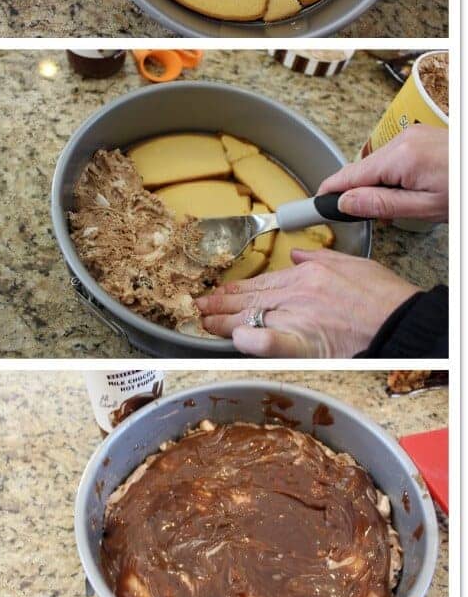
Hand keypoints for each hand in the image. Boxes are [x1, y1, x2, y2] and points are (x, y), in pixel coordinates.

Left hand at [197, 250, 418, 357]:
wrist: (400, 320)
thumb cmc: (383, 296)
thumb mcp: (350, 263)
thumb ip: (318, 257)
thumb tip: (296, 253)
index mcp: (306, 275)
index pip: (262, 282)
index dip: (236, 288)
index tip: (219, 291)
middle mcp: (296, 294)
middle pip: (250, 298)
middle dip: (219, 303)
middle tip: (196, 306)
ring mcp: (297, 318)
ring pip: (250, 317)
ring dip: (222, 321)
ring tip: (202, 323)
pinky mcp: (305, 343)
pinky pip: (269, 342)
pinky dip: (249, 340)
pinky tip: (232, 340)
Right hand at [317, 125, 447, 223]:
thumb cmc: (466, 191)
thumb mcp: (425, 207)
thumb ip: (382, 204)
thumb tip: (346, 202)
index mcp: (401, 156)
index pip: (351, 175)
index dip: (330, 192)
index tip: (315, 205)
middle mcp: (403, 139)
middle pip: (363, 169)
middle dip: (360, 193)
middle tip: (366, 217)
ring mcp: (412, 134)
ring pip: (378, 163)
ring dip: (378, 185)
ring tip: (399, 208)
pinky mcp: (420, 136)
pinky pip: (393, 156)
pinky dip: (392, 174)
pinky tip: (407, 190)